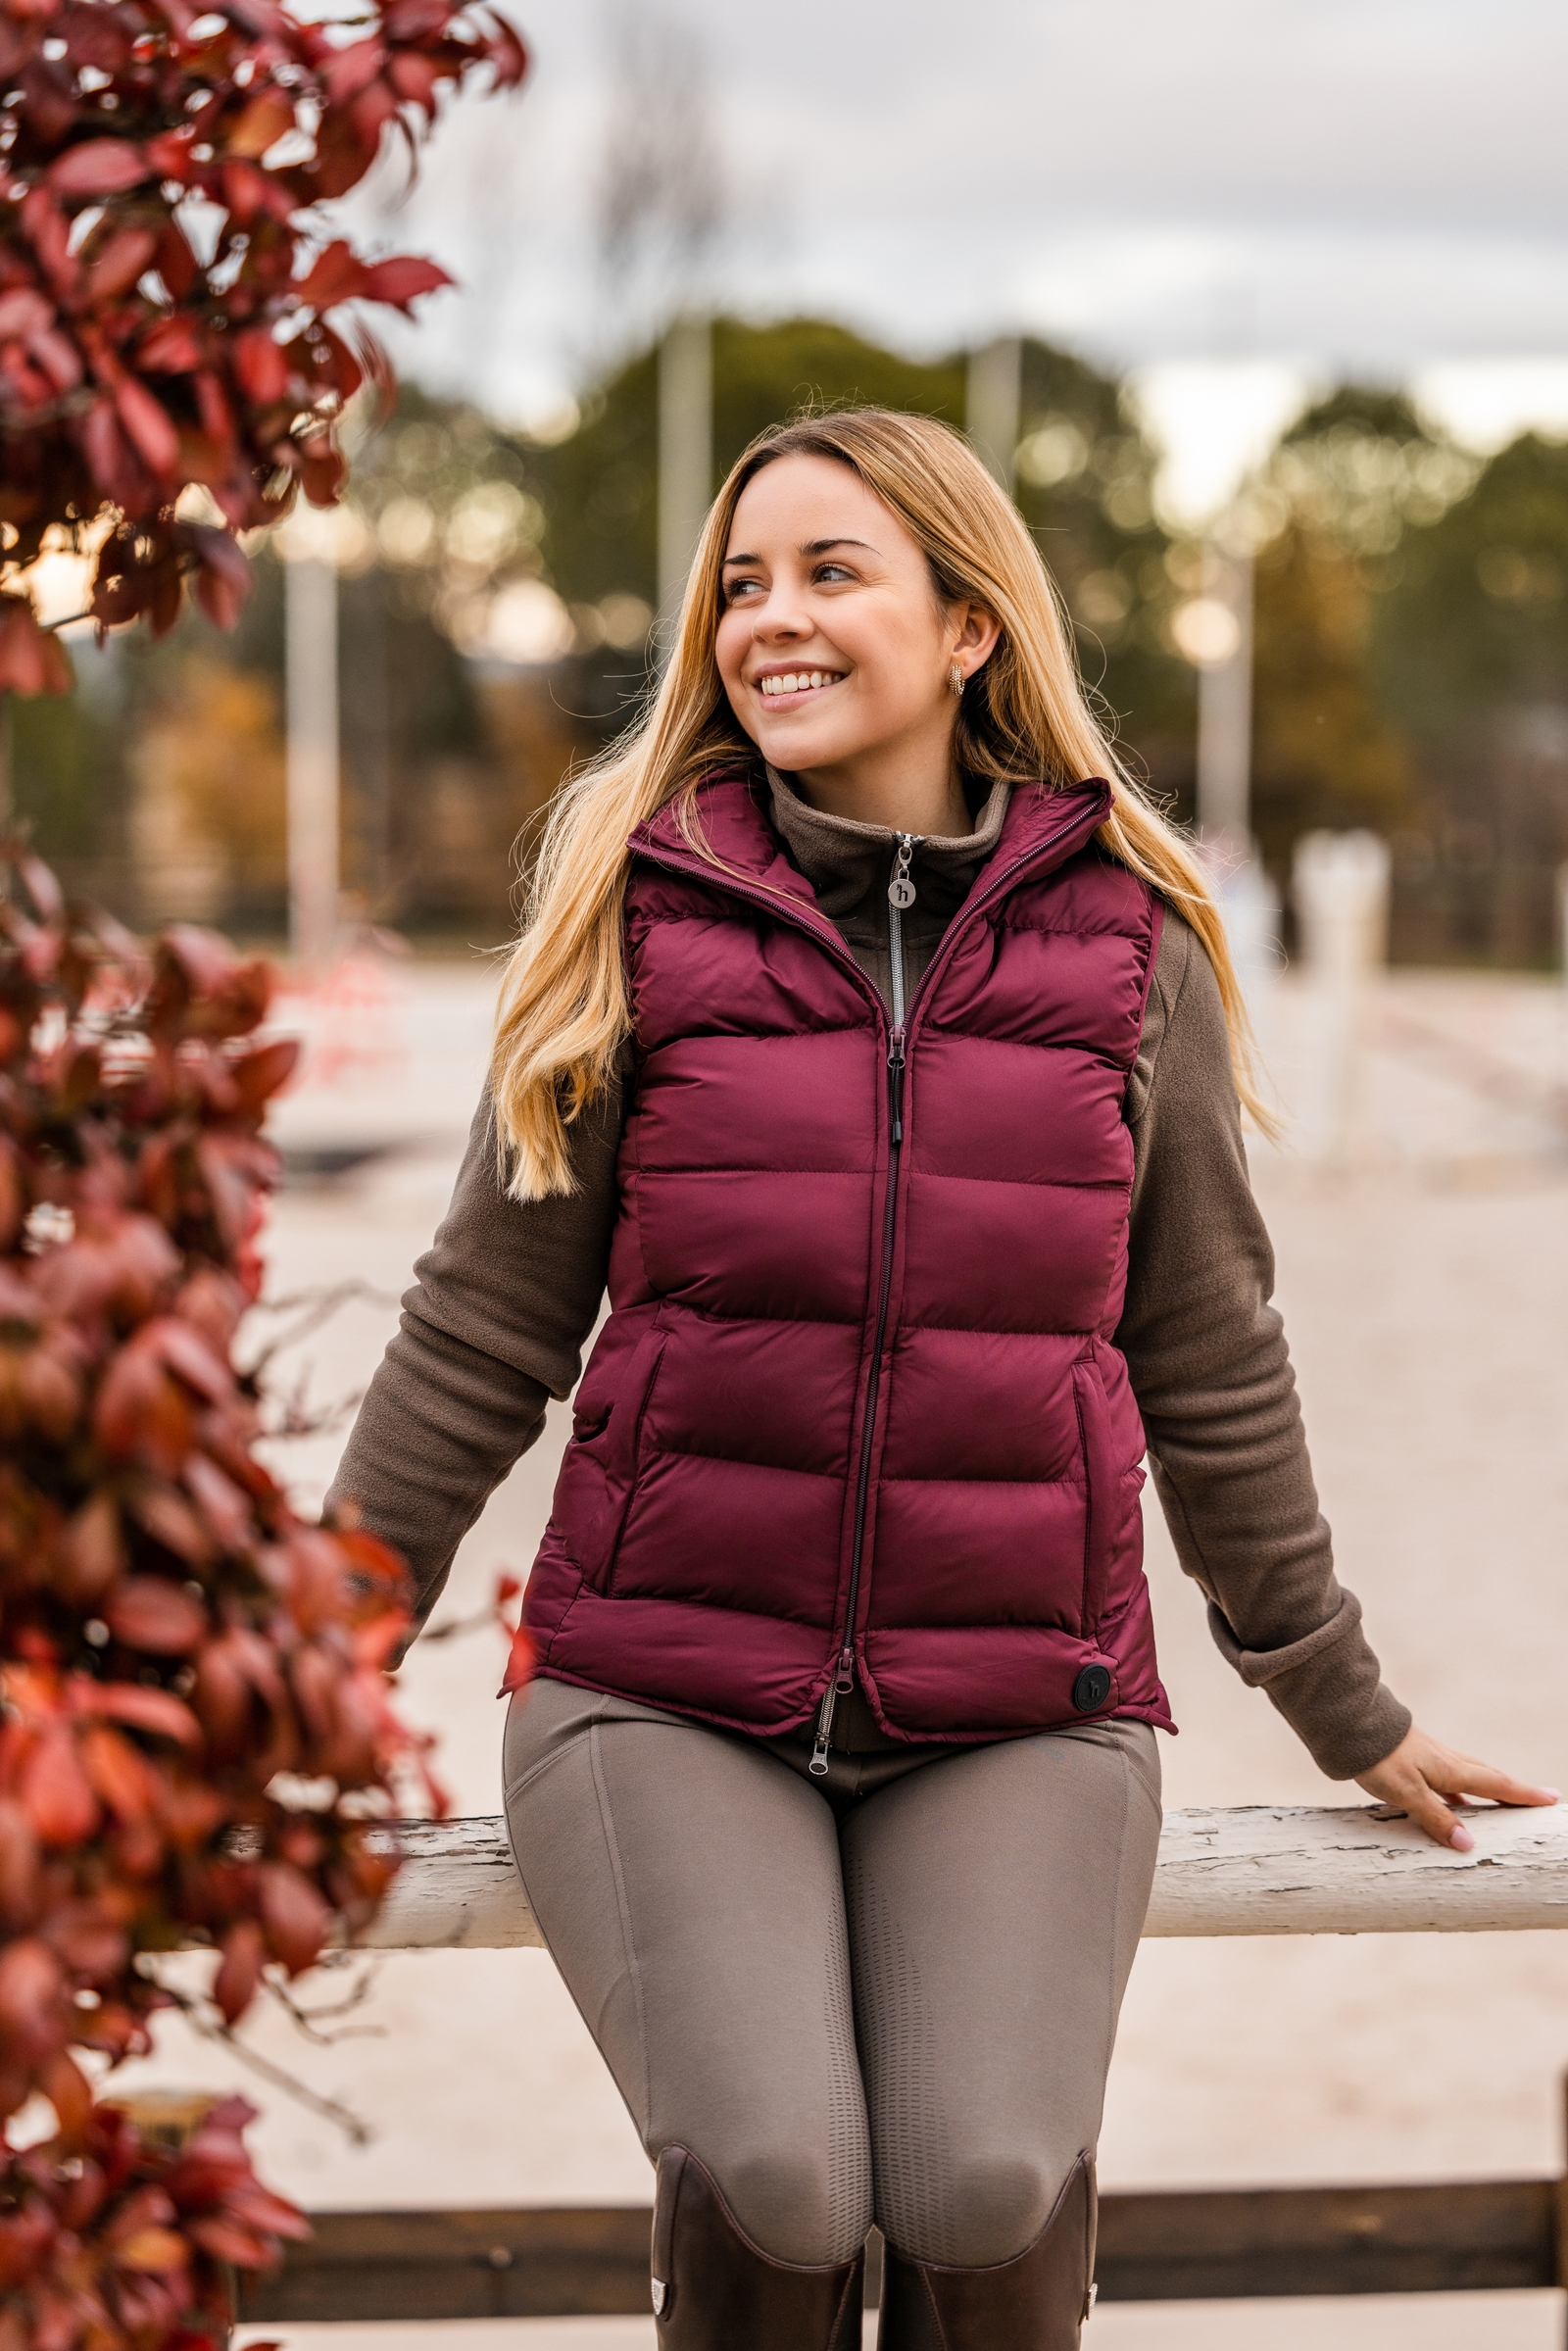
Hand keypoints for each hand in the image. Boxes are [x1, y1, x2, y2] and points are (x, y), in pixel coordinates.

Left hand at [1354, 1725, 1558, 1849]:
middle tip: (1537, 1799)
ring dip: (1487, 1790)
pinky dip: (1458, 1792)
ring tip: (1501, 1806)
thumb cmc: (1377, 1756)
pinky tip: (1453, 1804)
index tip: (1551, 1798)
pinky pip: (1446, 1779)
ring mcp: (1428, 1757)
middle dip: (1513, 1790)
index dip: (1524, 1794)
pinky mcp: (1412, 1758)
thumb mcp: (1407, 1792)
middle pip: (1488, 1777)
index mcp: (1450, 1768)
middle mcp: (1445, 1761)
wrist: (1348, 1723)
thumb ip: (1436, 1817)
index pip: (1496, 1784)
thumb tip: (1468, 1843)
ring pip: (1467, 1776)